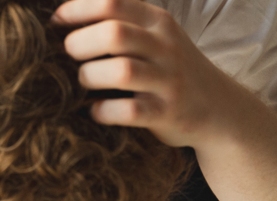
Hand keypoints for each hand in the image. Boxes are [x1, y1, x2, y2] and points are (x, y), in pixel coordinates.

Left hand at [53, 0, 245, 147]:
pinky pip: (129, 111)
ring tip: (84, 81)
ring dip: (91, 76)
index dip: (77, 10)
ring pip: (122, 71)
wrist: (220, 109)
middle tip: (69, 55)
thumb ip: (124, 23)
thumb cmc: (173, 70)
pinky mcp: (167, 114)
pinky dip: (104, 111)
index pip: (112, 3)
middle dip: (80, 44)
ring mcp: (168, 81)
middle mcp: (165, 47)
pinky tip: (96, 110)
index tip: (56, 22)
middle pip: (114, 34)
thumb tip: (68, 16)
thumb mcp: (158, 36)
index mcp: (158, 22)